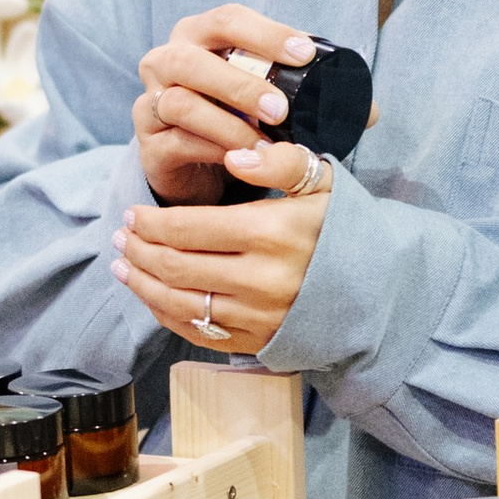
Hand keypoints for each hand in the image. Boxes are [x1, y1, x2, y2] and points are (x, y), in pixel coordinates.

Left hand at [114, 170, 333, 356]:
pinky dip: (166, 315)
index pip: (188, 227)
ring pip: (178, 302)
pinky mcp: (257, 342)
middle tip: (119, 237)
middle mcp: (260, 278)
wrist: (378, 291)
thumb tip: (236, 156)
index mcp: (271, 232)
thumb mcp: (323, 183)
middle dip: (137, 250)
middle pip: (174, 265)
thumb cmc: (343, 229)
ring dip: (141, 284)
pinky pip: (198, 332)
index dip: (150, 221)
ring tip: (123, 266)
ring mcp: (257, 316)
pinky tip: (151, 297)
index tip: (131, 213)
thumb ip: (280, 162)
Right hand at [132, 4, 317, 206]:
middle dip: (239, 84)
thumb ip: (313, 95)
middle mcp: (166, 61)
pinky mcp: (149, 144)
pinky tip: (243, 160)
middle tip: (280, 109)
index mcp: (199, 36)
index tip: (304, 54)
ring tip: (264, 143)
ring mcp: (150, 103)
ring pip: (180, 103)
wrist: (196, 167)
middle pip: (192, 60)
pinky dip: (215, 150)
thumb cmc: (235, 116)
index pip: (228, 20)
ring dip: (228, 124)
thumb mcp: (269, 97)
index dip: (266, 33)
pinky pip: (177, 143)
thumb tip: (370, 112)